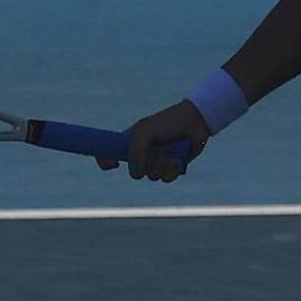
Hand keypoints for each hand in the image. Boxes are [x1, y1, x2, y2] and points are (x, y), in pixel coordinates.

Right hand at [96, 100, 210, 181]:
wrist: (194, 122)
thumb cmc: (167, 122)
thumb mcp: (146, 132)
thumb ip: (136, 151)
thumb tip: (135, 175)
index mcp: (129, 143)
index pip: (109, 154)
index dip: (105, 161)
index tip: (112, 164)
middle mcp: (141, 155)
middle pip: (136, 172)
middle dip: (149, 160)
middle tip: (158, 146)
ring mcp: (156, 163)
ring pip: (153, 176)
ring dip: (163, 162)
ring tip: (170, 148)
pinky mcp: (171, 169)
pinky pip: (167, 178)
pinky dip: (173, 168)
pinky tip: (178, 157)